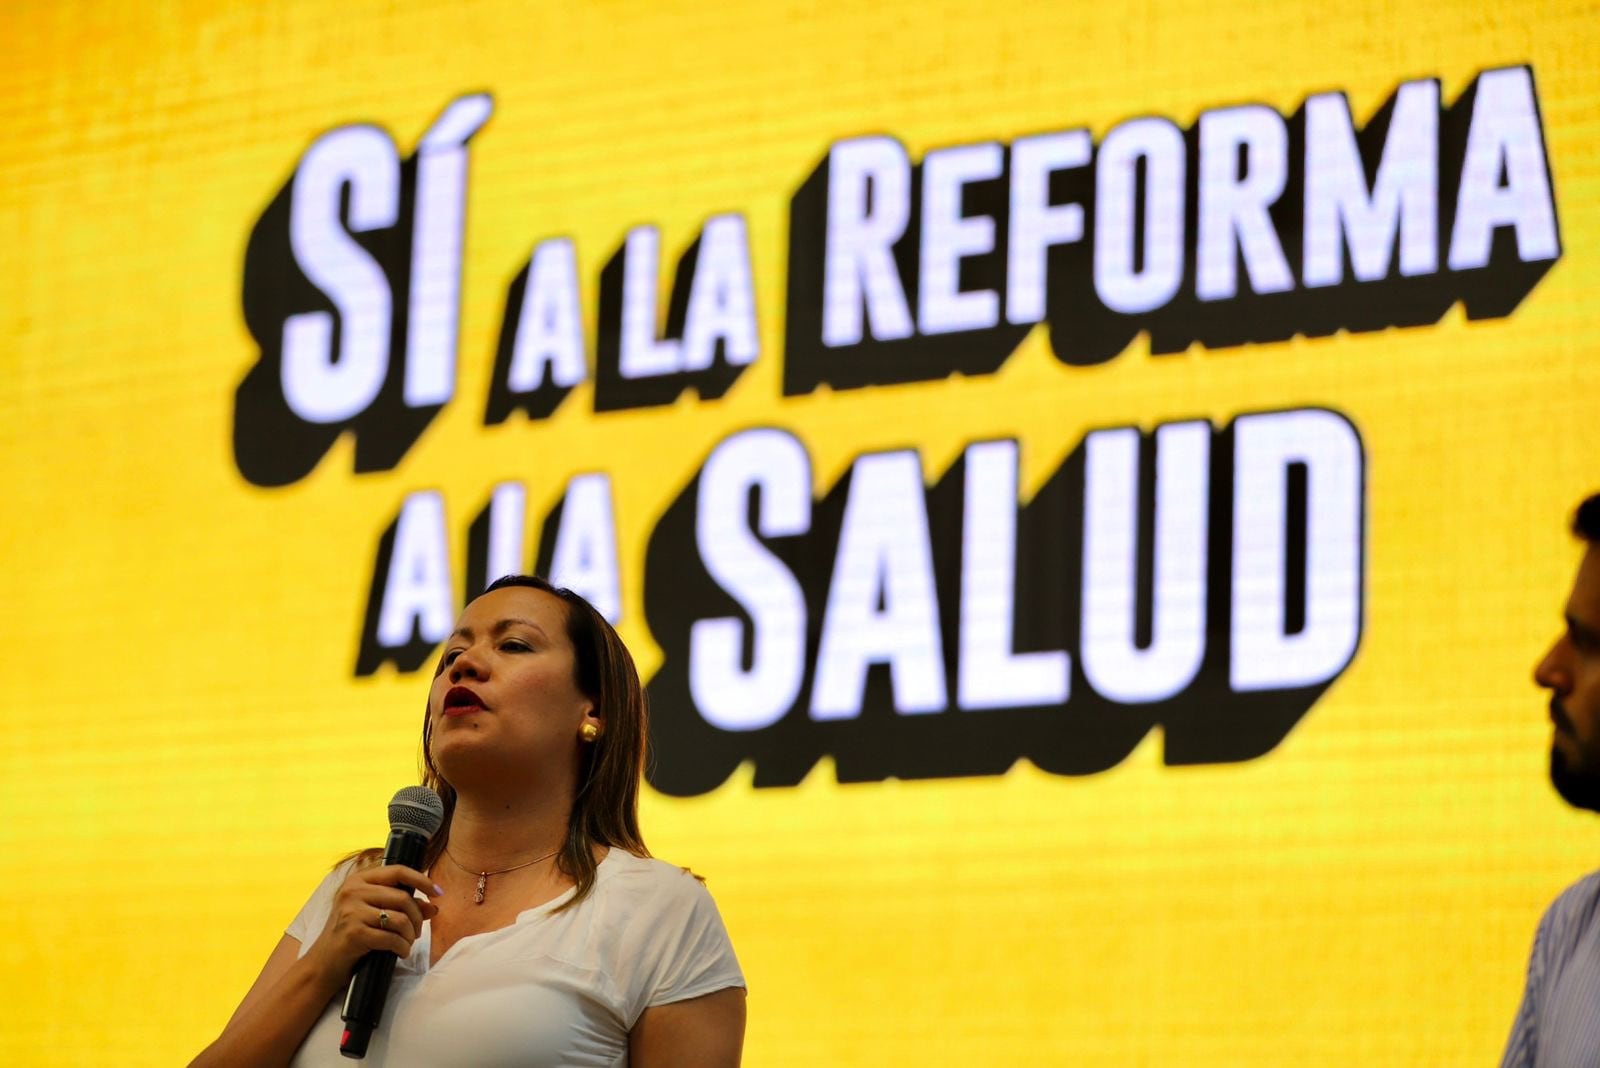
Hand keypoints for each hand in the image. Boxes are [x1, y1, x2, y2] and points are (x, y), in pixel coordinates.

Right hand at [303, 859, 440, 987]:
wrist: (322, 964)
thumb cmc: (351, 936)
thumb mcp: (374, 915)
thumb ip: (402, 907)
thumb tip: (434, 906)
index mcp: (358, 880)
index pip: (398, 871)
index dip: (422, 880)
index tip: (438, 892)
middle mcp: (353, 891)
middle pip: (403, 897)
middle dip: (417, 918)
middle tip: (416, 933)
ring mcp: (351, 911)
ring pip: (400, 918)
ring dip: (409, 935)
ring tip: (406, 944)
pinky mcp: (353, 933)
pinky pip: (391, 938)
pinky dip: (402, 948)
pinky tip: (400, 953)